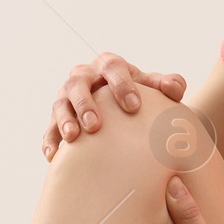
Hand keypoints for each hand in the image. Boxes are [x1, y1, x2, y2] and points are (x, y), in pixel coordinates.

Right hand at [43, 53, 184, 160]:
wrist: (119, 111)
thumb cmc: (137, 97)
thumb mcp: (152, 88)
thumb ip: (167, 84)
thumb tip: (175, 89)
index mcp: (107, 66)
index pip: (112, 67)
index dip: (121, 85)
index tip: (134, 106)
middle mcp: (82, 78)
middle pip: (77, 84)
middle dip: (85, 103)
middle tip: (96, 125)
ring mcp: (66, 99)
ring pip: (59, 106)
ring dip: (65, 120)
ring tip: (73, 138)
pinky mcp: (55, 121)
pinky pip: (48, 131)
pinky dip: (50, 142)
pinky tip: (54, 157)